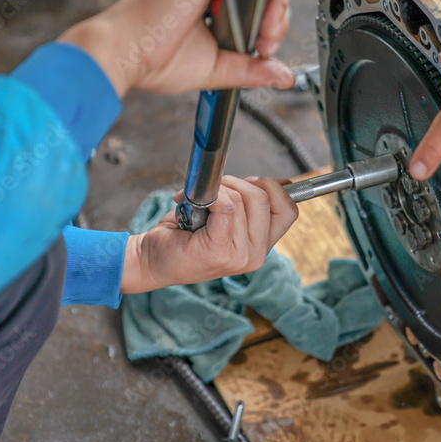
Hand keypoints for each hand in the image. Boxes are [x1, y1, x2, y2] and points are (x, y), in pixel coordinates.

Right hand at [59, 0, 292, 97]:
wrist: (128, 51)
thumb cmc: (156, 59)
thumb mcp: (217, 68)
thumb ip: (251, 69)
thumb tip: (282, 76)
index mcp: (210, 3)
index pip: (256, 4)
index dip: (270, 25)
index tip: (263, 50)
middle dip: (276, 19)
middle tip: (264, 45)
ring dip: (274, 4)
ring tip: (263, 36)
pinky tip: (260, 12)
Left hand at [121, 176, 297, 292]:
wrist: (151, 259)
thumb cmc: (184, 234)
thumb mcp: (226, 216)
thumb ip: (251, 202)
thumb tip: (281, 182)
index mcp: (261, 246)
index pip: (289, 211)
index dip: (274, 188)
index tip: (249, 182)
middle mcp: (256, 255)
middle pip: (266, 198)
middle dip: (240, 182)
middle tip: (215, 187)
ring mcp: (240, 257)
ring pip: (244, 200)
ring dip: (218, 188)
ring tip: (197, 200)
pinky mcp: (220, 252)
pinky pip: (227, 206)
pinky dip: (211, 196)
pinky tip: (193, 204)